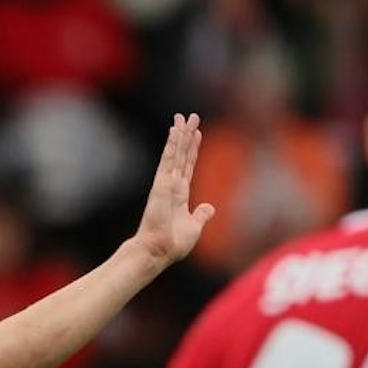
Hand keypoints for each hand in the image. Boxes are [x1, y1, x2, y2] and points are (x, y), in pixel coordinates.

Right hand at [130, 113, 216, 267]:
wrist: (158, 250)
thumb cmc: (172, 244)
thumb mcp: (194, 227)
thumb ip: (201, 215)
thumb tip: (209, 207)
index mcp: (180, 195)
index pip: (188, 166)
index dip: (193, 150)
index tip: (197, 134)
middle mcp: (172, 185)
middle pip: (182, 154)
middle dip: (187, 135)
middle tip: (190, 116)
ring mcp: (166, 182)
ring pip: (176, 152)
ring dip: (181, 133)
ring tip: (184, 116)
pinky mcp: (161, 183)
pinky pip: (169, 159)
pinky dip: (173, 143)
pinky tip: (175, 129)